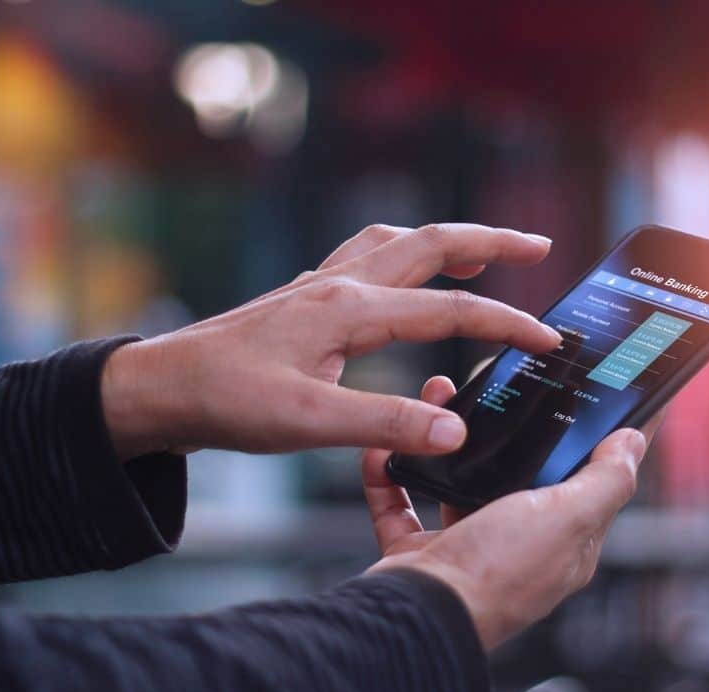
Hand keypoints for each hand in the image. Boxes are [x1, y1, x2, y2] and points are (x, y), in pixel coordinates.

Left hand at [100, 224, 561, 459]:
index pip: (448, 310)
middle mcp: (338, 285)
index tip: (549, 341)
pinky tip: (403, 281)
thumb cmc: (224, 402)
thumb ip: (385, 425)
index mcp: (349, 309)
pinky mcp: (304, 301)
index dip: (506, 324)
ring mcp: (319, 287)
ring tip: (482, 256)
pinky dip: (404, 257)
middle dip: (490, 242)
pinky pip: (367, 259)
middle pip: (430, 244)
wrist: (159, 388)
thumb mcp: (308, 423)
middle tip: (540, 248)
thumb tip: (454, 433)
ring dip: (447, 243)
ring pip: (397, 243)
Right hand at [362, 375, 665, 649]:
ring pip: (458, 479)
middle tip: (501, 381)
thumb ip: (605, 480)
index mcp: (563, 539)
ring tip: (441, 397)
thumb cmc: (495, 576)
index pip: (591, 478)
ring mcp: (466, 548)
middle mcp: (517, 544)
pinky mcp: (419, 552)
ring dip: (448, 439)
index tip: (596, 392)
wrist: (418, 617)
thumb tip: (633, 443)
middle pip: (518, 470)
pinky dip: (391, 474)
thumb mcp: (567, 518)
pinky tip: (387, 445)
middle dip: (509, 425)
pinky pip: (402, 503)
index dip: (596, 436)